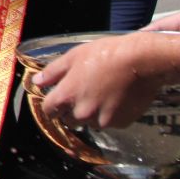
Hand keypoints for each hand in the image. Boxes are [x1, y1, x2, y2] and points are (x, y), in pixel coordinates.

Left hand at [31, 33, 166, 128]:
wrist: (142, 61)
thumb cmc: (105, 54)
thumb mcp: (73, 56)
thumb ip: (52, 72)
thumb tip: (37, 82)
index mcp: (67, 96)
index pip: (48, 110)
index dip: (52, 104)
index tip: (58, 98)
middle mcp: (82, 113)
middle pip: (69, 119)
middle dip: (72, 110)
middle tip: (85, 93)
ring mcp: (102, 120)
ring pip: (90, 122)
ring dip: (92, 113)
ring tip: (103, 93)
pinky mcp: (120, 124)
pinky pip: (110, 123)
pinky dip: (110, 114)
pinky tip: (117, 98)